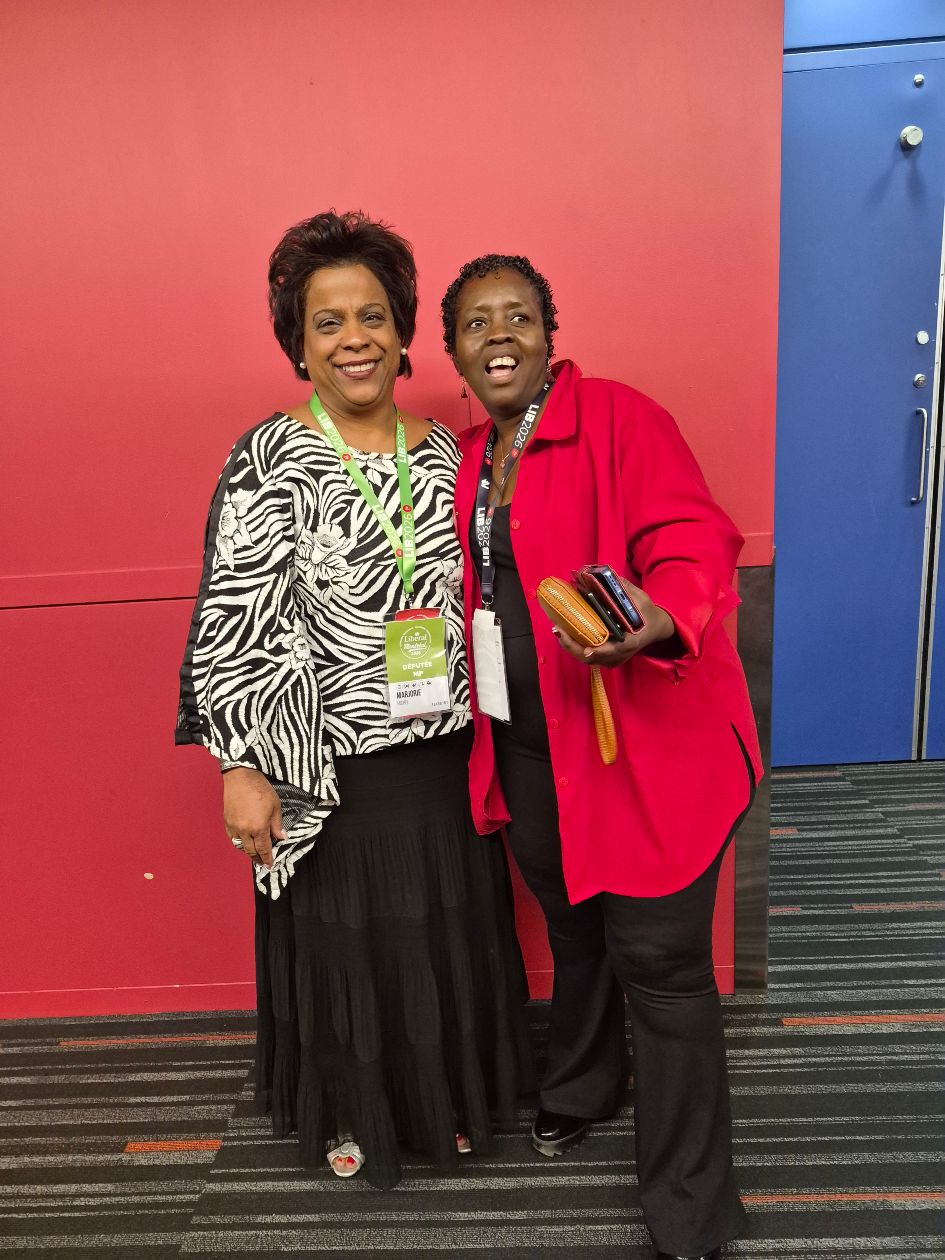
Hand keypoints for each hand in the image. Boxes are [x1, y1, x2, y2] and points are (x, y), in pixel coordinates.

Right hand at [223, 768, 285, 868]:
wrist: (241, 777)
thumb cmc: (260, 789)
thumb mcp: (275, 806)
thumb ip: (277, 824)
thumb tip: (281, 837)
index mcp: (258, 828)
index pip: (264, 849)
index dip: (267, 858)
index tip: (269, 865)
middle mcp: (244, 831)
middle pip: (251, 851)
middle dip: (258, 858)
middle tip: (262, 863)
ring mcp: (234, 827)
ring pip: (240, 846)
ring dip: (248, 852)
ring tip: (254, 854)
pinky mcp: (227, 821)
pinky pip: (232, 838)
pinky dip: (238, 843)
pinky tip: (243, 842)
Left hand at [552, 580, 675, 668]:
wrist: (656, 628)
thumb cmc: (647, 613)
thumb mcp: (639, 598)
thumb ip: (622, 588)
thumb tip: (603, 573)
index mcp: (632, 641)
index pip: (616, 650)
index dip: (600, 652)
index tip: (588, 651)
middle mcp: (620, 654)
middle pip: (593, 657)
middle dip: (573, 645)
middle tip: (558, 629)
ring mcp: (612, 659)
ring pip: (587, 658)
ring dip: (570, 644)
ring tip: (557, 628)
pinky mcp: (606, 658)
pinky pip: (587, 654)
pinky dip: (574, 644)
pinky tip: (564, 631)